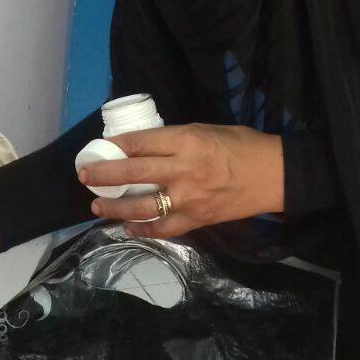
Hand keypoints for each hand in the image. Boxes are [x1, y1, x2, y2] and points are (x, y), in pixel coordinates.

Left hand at [78, 123, 283, 238]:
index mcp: (186, 141)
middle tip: (85, 175)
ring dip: (115, 208)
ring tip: (98, 205)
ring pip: (141, 207)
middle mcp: (183, 170)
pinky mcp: (196, 220)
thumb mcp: (206, 130)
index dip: (115, 146)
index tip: (100, 148)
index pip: (140, 144)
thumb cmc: (241, 146)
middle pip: (132, 174)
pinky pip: (163, 228)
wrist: (274, 175)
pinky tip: (128, 227)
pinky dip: (143, 229)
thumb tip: (143, 147)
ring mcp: (188, 199)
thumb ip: (175, 139)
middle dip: (103, 175)